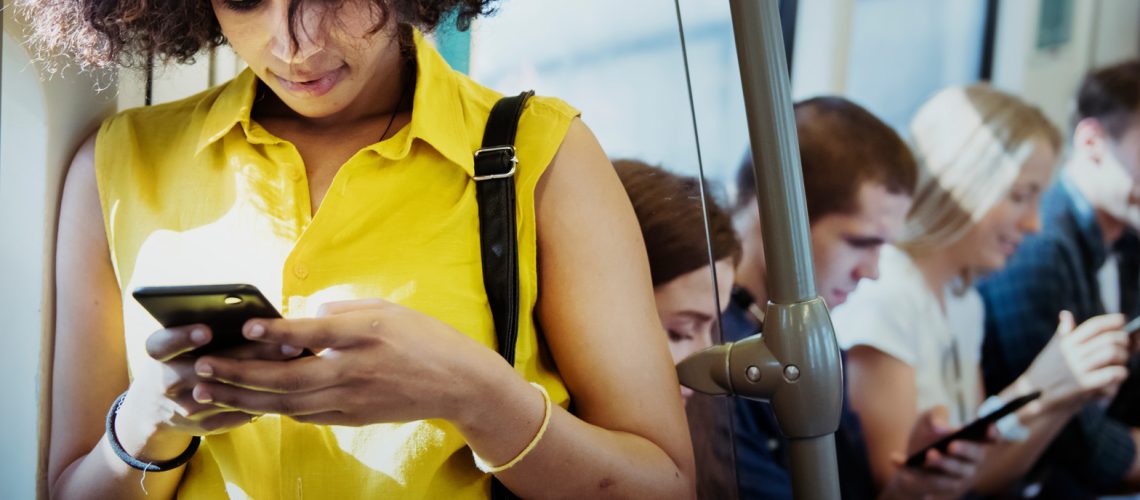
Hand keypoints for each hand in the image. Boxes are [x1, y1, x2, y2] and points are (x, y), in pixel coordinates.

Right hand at [114, 325, 302, 459]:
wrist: (156, 409)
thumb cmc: (181, 359)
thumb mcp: (181, 343)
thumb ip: (208, 328)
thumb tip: (257, 313)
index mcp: (159, 356)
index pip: (162, 346)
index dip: (182, 338)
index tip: (207, 330)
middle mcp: (167, 383)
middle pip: (206, 369)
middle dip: (248, 355)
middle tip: (286, 342)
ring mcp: (185, 409)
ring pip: (228, 393)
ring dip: (264, 377)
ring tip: (295, 361)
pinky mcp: (205, 426)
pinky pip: (237, 412)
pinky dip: (264, 397)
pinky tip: (291, 382)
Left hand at [189, 299, 507, 426]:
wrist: (458, 383)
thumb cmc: (423, 338)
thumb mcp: (386, 309)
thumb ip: (340, 310)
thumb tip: (300, 316)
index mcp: (366, 335)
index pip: (314, 332)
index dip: (278, 331)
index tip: (247, 325)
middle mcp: (356, 371)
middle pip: (287, 377)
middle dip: (239, 374)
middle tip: (202, 367)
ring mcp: (352, 399)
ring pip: (287, 403)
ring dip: (244, 398)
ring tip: (208, 390)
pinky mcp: (352, 417)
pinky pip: (304, 415)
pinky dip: (273, 409)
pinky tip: (249, 402)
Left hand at [880, 406, 988, 499]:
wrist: (908, 460)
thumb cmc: (925, 435)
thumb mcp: (927, 418)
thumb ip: (936, 415)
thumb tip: (940, 426)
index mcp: (973, 440)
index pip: (991, 438)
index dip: (993, 433)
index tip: (987, 427)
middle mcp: (971, 459)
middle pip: (976, 456)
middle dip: (965, 450)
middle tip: (952, 445)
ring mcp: (959, 475)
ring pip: (957, 472)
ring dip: (943, 464)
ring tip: (930, 455)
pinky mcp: (943, 487)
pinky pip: (934, 482)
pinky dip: (916, 473)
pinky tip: (898, 460)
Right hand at [1021, 311, 1128, 411]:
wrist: (1032, 397)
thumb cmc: (1045, 373)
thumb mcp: (1052, 350)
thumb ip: (1063, 333)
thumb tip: (1066, 314)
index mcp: (1066, 342)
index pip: (1094, 326)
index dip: (1111, 321)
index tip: (1122, 320)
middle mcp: (1072, 353)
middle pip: (1108, 339)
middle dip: (1123, 341)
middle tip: (1126, 345)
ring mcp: (1077, 368)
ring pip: (1112, 353)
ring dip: (1123, 357)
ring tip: (1122, 362)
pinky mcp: (1083, 385)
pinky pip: (1110, 374)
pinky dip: (1120, 373)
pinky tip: (1119, 374)